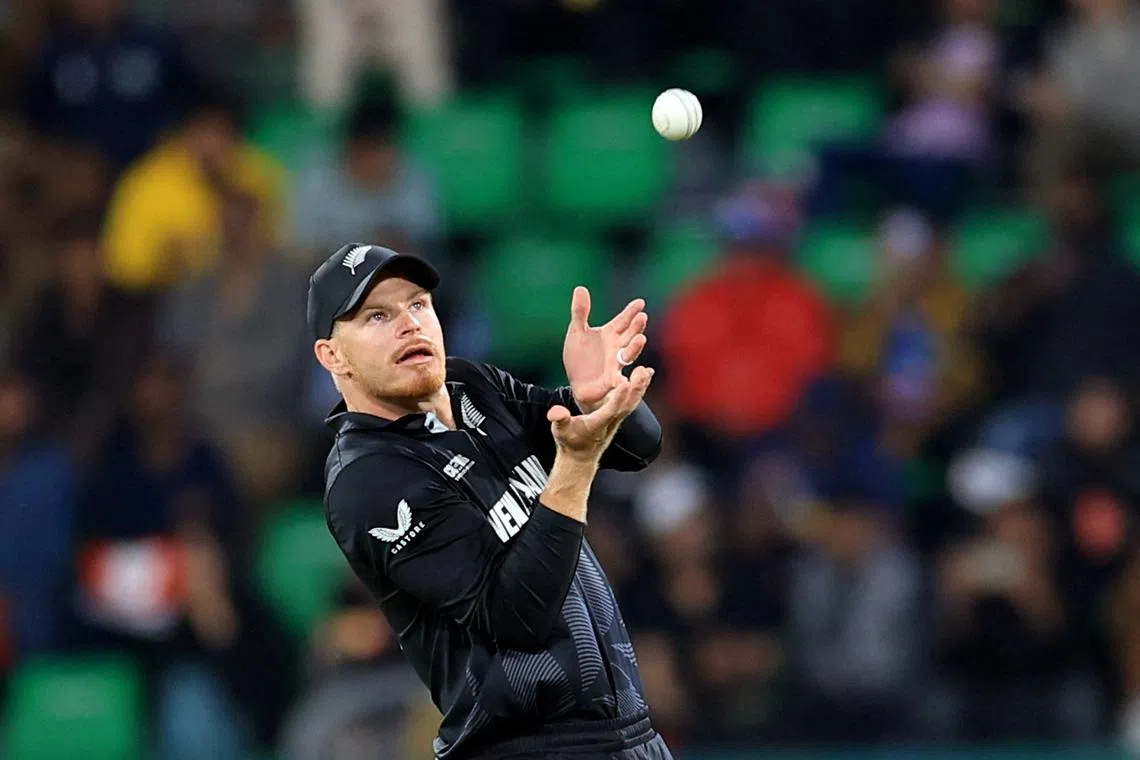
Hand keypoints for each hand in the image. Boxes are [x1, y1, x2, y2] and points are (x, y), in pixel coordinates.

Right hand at [548, 363, 653, 459]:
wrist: (580, 456)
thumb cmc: (570, 440)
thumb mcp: (559, 430)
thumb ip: (559, 419)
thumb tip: (556, 411)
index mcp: (596, 424)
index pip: (609, 411)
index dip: (617, 398)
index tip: (625, 382)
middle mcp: (610, 422)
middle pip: (626, 405)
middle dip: (635, 389)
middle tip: (642, 372)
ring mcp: (616, 419)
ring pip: (632, 403)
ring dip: (640, 387)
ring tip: (647, 371)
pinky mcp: (619, 415)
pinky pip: (631, 401)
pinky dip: (639, 388)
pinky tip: (646, 375)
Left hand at [562, 286, 648, 412]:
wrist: (576, 383)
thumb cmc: (580, 357)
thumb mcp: (576, 332)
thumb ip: (580, 312)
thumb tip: (580, 288)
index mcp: (610, 334)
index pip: (623, 320)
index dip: (631, 311)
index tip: (640, 303)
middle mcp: (617, 348)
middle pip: (630, 335)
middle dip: (636, 327)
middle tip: (642, 317)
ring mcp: (615, 364)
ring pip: (629, 354)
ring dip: (635, 347)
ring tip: (640, 339)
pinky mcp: (610, 380)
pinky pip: (619, 379)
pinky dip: (624, 379)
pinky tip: (631, 377)